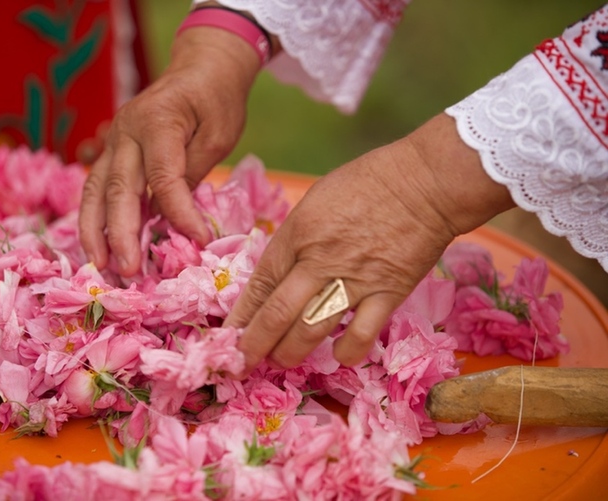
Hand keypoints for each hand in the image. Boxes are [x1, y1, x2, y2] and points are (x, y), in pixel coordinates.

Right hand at [79, 27, 260, 274]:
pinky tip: (98, 245)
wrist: (199, 69)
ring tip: (100, 265)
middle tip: (128, 270)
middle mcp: (126, 131)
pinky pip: (96, 188)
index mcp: (158, 121)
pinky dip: (94, 218)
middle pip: (118, 189)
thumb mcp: (218, 134)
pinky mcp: (112, 151)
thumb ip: (194, 173)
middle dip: (121, 234)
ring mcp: (113, 140)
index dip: (179, 213)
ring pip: (94, 190)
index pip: (163, 178)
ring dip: (94, 231)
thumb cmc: (215, 100)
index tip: (198, 241)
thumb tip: (175, 219)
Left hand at [225, 114, 515, 374]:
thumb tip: (280, 272)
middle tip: (242, 363)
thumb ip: (296, 238)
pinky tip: (339, 357)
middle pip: (277, 313)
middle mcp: (319, 260)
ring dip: (292, 353)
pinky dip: (347, 351)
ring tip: (282, 362)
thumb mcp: (315, 200)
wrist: (424, 182)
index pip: (260, 282)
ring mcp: (353, 279)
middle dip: (255, 344)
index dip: (241, 314)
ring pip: (311, 329)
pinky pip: (361, 333)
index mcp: (297, 233)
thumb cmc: (368, 182)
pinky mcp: (387, 293)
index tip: (228, 335)